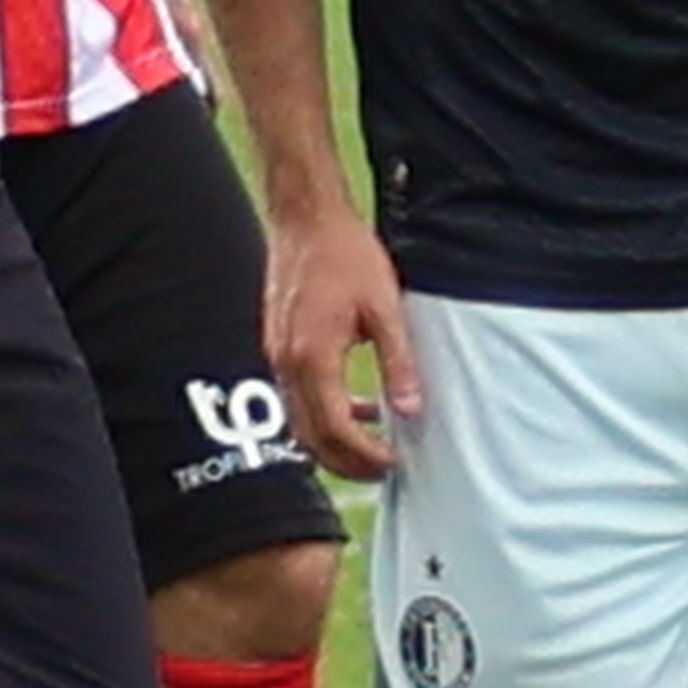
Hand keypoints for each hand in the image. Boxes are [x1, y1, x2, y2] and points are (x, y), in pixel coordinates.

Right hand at [265, 201, 417, 478]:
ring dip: (334, 440)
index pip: (335, 429)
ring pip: (300, 420)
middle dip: (346, 461)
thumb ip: (398, 362)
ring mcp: (277, 355)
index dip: (364, 455)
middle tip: (382, 469)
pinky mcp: (278, 345)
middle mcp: (288, 362)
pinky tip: (357, 405)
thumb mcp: (384, 308)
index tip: (391, 462)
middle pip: (311, 437)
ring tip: (372, 446)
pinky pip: (297, 396)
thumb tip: (409, 407)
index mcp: (314, 357)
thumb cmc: (344, 253)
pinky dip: (324, 412)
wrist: (306, 218)